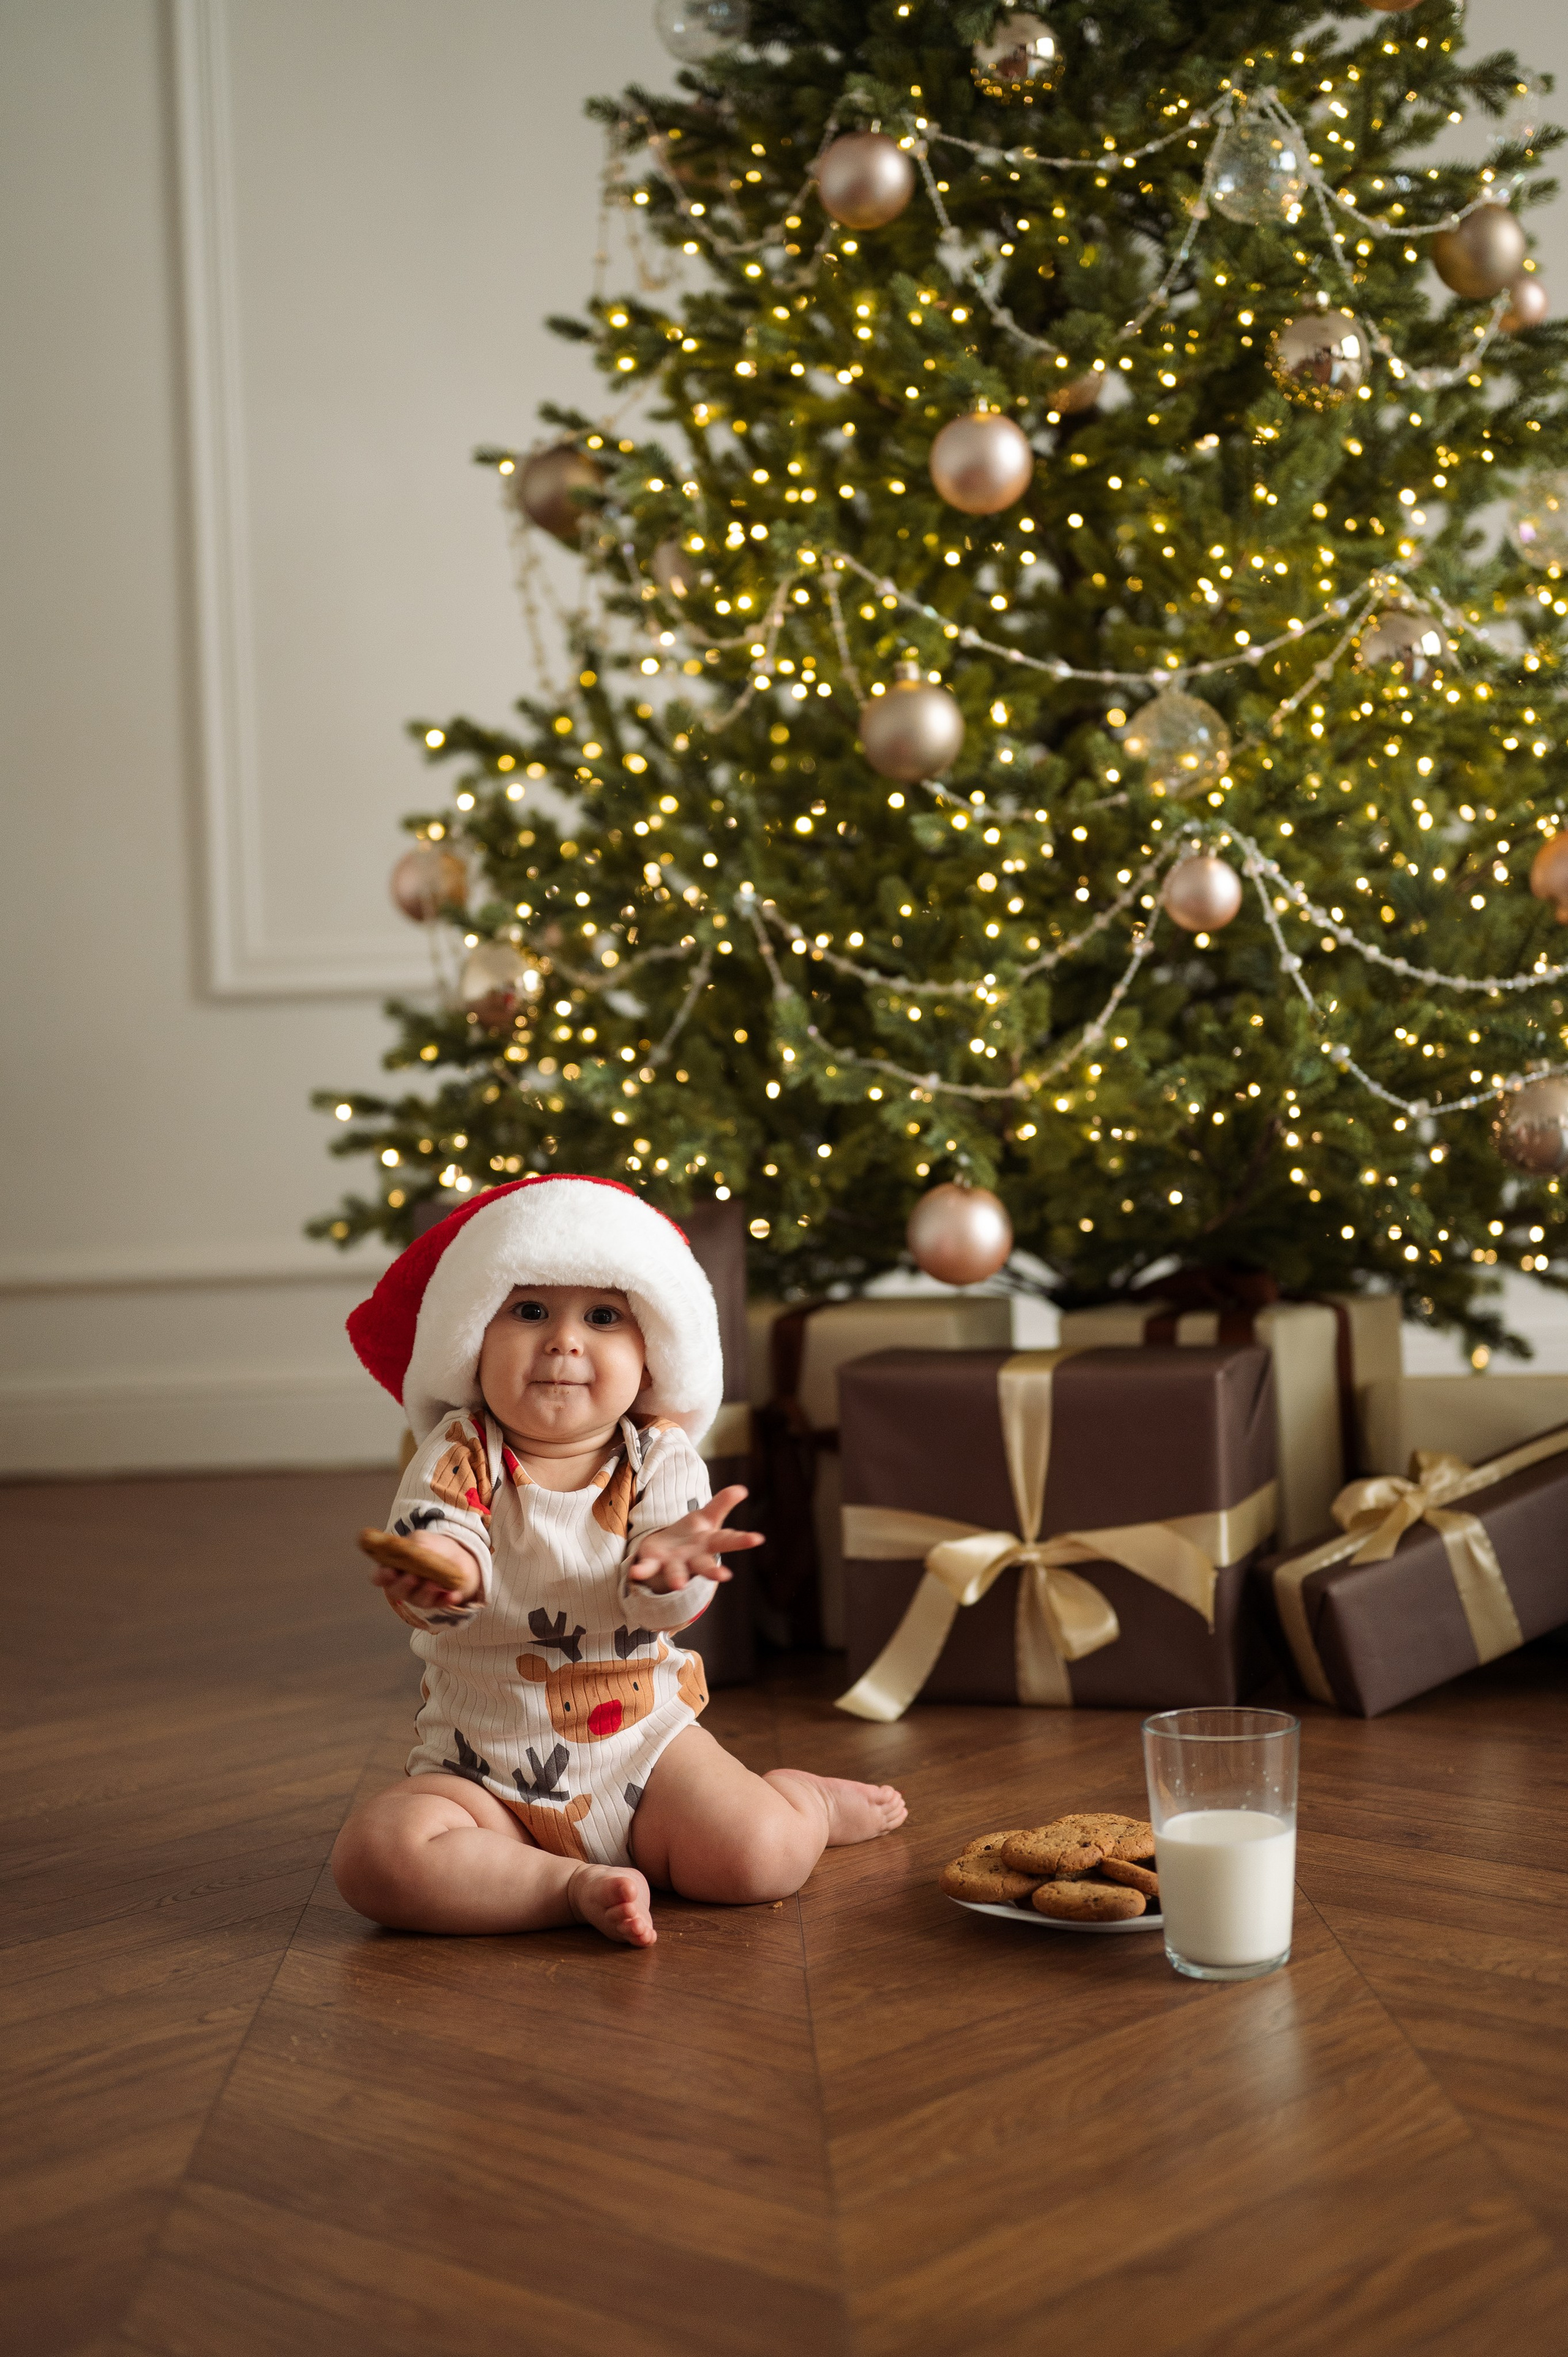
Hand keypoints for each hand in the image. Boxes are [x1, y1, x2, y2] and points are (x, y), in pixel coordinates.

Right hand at [357, 1526, 482, 1611]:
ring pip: (418, 1600)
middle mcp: (402, 1586)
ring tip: (434, 1583)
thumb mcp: (421, 1539)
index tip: (390, 1571)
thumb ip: (413, 1545)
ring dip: (426, 1592)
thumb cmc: (431, 1547)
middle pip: (396, 1591)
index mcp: (392, 1569)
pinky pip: (440, 1604)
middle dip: (404, 1585)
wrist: (457, 1556)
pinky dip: (446, 1599)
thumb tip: (411, 1551)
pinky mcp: (437, 1602)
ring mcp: (419, 1596)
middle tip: (413, 1577)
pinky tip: (453, 1595)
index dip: (382, 1576)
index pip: (378, 1577)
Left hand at [624, 1486, 763, 1593]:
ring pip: (677, 1572)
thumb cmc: (692, 1536)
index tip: (757, 1538)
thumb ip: (722, 1504)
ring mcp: (673, 1563)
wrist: (665, 1552)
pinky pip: (647, 1568)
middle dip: (713, 1571)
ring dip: (677, 1577)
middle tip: (725, 1576)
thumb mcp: (706, 1517)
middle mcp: (693, 1558)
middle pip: (705, 1564)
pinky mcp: (653, 1563)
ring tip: (678, 1584)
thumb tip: (742, 1489)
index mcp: (707, 1543)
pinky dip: (642, 1570)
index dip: (742, 1540)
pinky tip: (635, 1572)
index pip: (727, 1540)